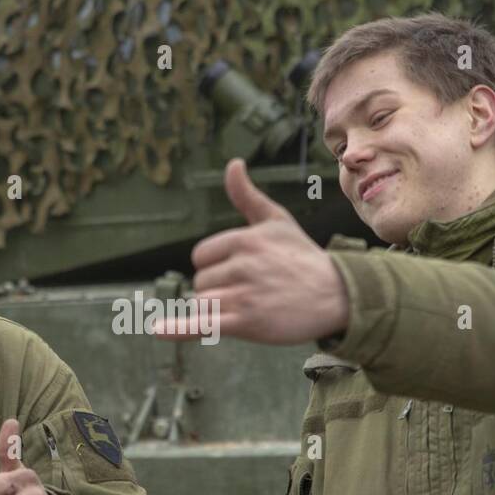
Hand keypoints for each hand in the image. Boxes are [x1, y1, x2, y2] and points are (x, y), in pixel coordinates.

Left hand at [152, 158, 348, 344]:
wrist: (336, 295)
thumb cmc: (302, 257)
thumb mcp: (276, 221)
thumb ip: (246, 196)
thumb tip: (232, 164)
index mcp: (243, 239)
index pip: (201, 257)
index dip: (216, 266)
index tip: (243, 271)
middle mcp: (241, 265)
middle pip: (200, 282)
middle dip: (219, 289)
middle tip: (254, 290)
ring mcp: (243, 295)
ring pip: (202, 303)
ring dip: (218, 310)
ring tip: (250, 306)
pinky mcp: (246, 323)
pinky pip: (203, 324)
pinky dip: (179, 329)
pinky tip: (158, 330)